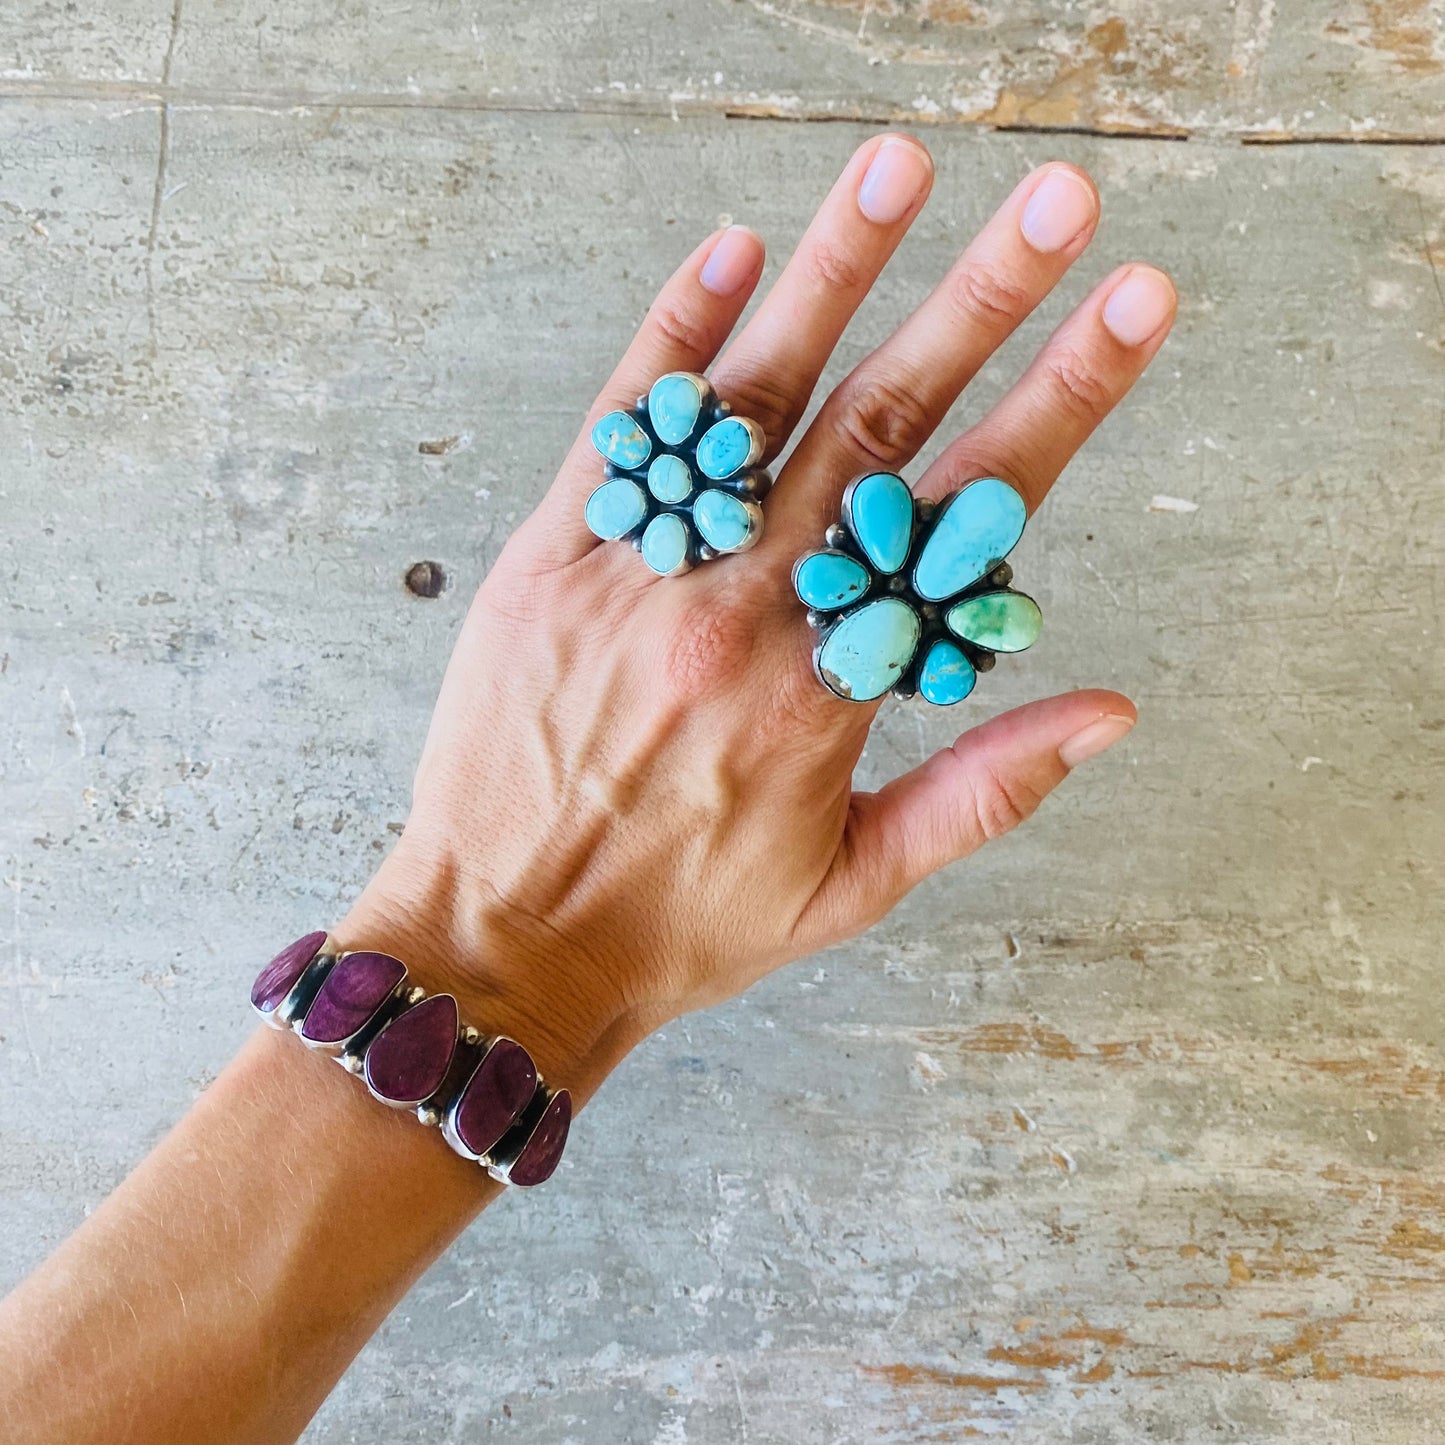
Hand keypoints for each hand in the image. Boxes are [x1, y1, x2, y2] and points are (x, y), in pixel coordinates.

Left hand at [338, 135, 1174, 1093]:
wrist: (507, 945)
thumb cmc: (686, 926)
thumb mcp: (854, 886)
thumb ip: (983, 791)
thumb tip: (1111, 710)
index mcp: (831, 694)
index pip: (969, 518)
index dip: (1063, 398)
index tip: (1129, 306)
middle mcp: (742, 616)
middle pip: (878, 426)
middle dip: (979, 299)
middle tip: (1058, 199)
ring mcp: (639, 577)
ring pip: (751, 402)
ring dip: (833, 274)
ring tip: (900, 170)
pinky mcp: (546, 561)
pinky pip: (619, 434)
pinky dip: (672, 339)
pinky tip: (731, 255)